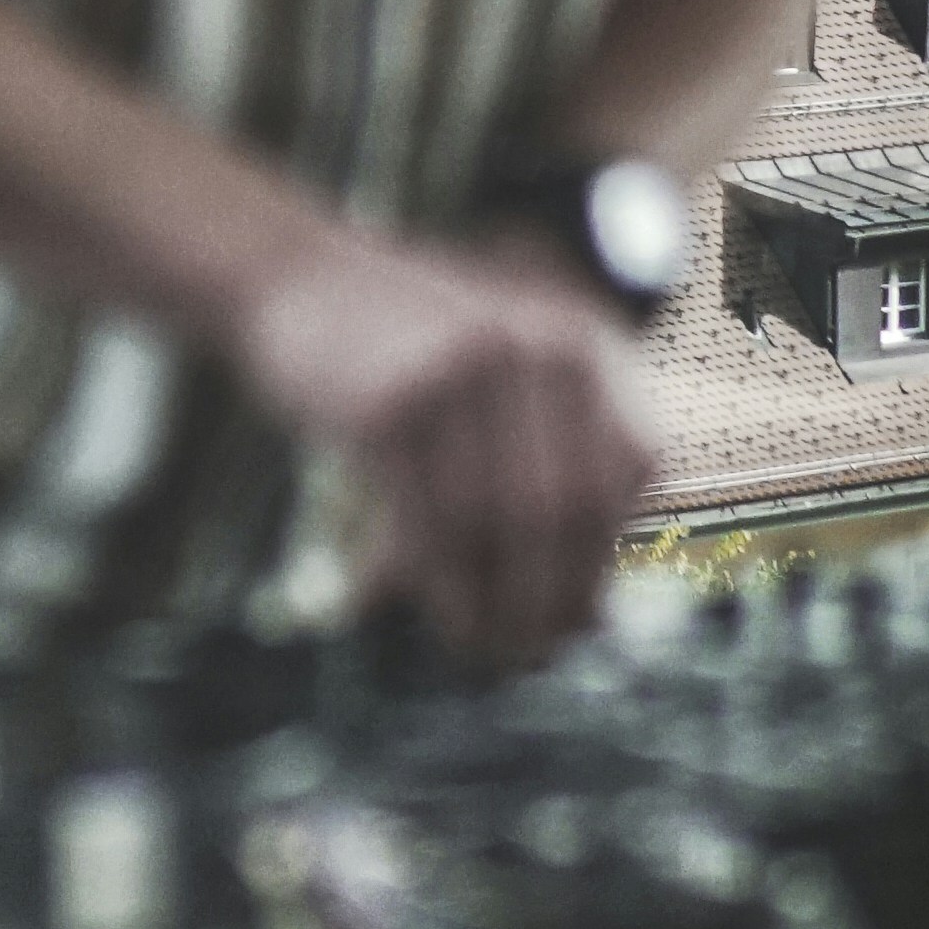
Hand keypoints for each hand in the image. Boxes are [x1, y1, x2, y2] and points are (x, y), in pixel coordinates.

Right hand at [233, 228, 658, 670]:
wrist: (294, 277)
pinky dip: (441, 589)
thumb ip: (549, 478)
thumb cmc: (405, 355)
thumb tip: (595, 620)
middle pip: (571, 505)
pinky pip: (431, 524)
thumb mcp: (498, 391)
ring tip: (481, 648)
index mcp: (582, 336)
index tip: (579, 613)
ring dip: (495, 608)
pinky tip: (437, 616)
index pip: (634, 464)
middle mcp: (537, 344)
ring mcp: (465, 369)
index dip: (610, 548)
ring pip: (501, 526)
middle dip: (553, 596)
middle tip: (530, 652)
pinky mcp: (393, 403)